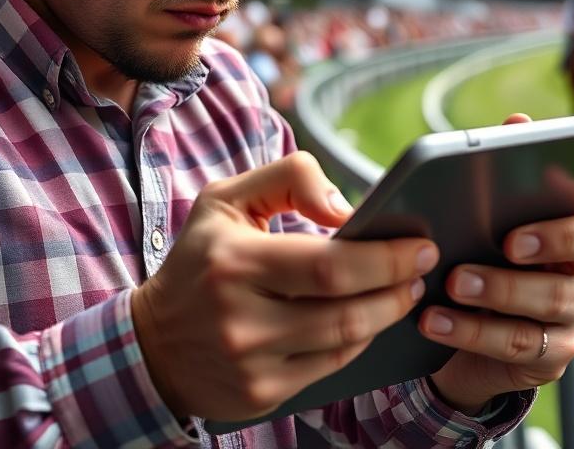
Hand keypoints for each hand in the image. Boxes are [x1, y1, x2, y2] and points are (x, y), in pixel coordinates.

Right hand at [132, 151, 438, 420]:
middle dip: (397, 287)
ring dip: (386, 315)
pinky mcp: (260, 395)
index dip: (385, 258)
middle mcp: (241, 317)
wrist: (151, 343)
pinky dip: (358, 341)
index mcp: (234, 260)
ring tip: (403, 290)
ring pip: (345, 342)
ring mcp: (251, 363)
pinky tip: (368, 319)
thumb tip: (346, 208)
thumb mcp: (226, 199)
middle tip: (422, 267)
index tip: (419, 244)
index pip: (329, 265)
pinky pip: (330, 369)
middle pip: (346, 310)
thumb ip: (288, 178)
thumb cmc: (199, 260)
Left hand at [421, 114, 573, 413]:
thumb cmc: (474, 254)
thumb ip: (498, 173)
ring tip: (452, 283)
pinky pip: (515, 345)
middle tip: (499, 248)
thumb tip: (519, 119)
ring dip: (496, 292)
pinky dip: (470, 331)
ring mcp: (568, 321)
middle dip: (543, 252)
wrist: (458, 329)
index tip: (518, 229)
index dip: (566, 228)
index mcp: (571, 234)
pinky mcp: (548, 357)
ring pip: (546, 306)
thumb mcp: (478, 216)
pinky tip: (431, 320)